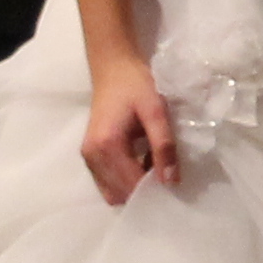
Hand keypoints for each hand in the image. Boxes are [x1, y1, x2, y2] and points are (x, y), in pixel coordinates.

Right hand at [78, 53, 180, 206]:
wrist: (113, 67)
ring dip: (134, 188)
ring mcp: (88, 158)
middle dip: (143, 193)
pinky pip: (108, 183)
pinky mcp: (90, 156)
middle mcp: (92, 157)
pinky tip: (142, 165)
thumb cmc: (136, 85)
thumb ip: (164, 146)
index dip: (153, 190)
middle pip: (120, 194)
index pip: (131, 185)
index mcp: (106, 146)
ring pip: (112, 192)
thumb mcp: (156, 111)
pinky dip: (125, 181)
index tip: (174, 186)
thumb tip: (171, 182)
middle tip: (166, 180)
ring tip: (155, 172)